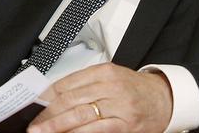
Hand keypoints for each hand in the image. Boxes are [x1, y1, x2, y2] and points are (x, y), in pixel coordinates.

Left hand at [29, 63, 172, 132]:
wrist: (165, 99)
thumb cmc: (133, 89)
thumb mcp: (109, 78)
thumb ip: (83, 85)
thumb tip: (52, 98)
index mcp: (103, 72)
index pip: (66, 83)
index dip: (46, 98)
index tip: (33, 107)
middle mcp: (110, 86)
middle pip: (70, 100)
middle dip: (48, 114)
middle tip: (33, 124)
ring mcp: (119, 106)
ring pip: (80, 115)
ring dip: (58, 126)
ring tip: (43, 132)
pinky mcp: (125, 124)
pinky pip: (97, 129)